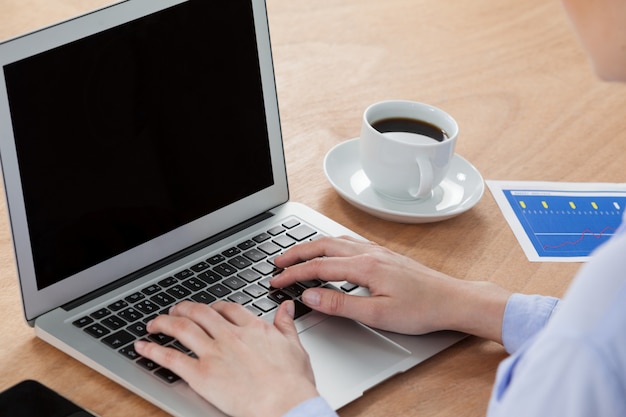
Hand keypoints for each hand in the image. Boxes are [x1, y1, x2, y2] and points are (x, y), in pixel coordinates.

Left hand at [134, 300, 318, 416]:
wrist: (285, 404)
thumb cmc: (292, 382)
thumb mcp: (295, 346)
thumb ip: (286, 324)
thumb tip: (286, 307)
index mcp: (252, 328)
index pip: (227, 309)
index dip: (213, 307)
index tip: (208, 309)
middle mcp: (230, 335)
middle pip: (199, 313)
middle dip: (184, 309)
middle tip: (175, 310)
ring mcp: (213, 353)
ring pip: (181, 328)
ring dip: (164, 322)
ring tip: (154, 323)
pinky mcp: (200, 374)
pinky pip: (171, 357)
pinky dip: (153, 350)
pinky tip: (143, 346)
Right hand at [272, 236, 509, 341]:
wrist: (452, 299)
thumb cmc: (421, 308)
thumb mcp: (377, 314)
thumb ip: (340, 304)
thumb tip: (310, 297)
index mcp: (364, 266)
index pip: (318, 267)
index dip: (293, 274)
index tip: (276, 281)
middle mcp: (369, 253)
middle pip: (323, 246)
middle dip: (296, 253)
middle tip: (277, 263)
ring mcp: (377, 251)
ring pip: (336, 241)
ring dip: (313, 246)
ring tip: (297, 255)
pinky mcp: (384, 255)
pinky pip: (349, 242)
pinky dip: (330, 245)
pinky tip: (331, 252)